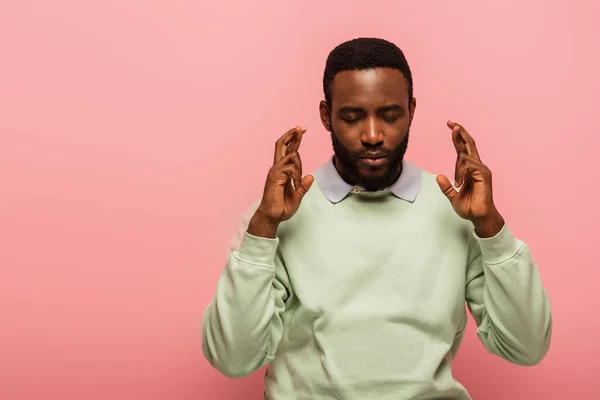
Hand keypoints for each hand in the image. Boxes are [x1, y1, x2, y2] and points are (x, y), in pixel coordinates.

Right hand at [247, 126, 314, 237]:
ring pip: (290, 155)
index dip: (294, 140)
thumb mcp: (298, 196)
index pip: (288, 151)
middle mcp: (277, 168)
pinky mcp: (274, 176)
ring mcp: (275, 171)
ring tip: (297, 184)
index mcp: (282, 171)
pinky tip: (295, 185)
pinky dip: (296, 175)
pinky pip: (290, 167)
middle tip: (301, 127)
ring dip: (299, 167)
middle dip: (291, 135)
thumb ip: (304, 186)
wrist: (272, 216)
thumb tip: (311, 176)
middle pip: (282, 145)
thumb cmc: (282, 207)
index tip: (301, 130)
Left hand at [436, 120, 504, 237]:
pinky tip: (461, 183)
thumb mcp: (453, 196)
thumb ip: (446, 187)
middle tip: (451, 123)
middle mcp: (477, 166)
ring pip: (465, 157)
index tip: (452, 125)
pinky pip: (469, 165)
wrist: (479, 217)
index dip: (458, 137)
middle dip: (460, 133)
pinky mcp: (484, 175)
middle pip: (469, 144)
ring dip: (458, 168)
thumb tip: (438, 176)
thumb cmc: (469, 207)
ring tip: (459, 184)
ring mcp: (482, 169)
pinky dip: (461, 172)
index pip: (463, 149)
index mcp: (470, 169)